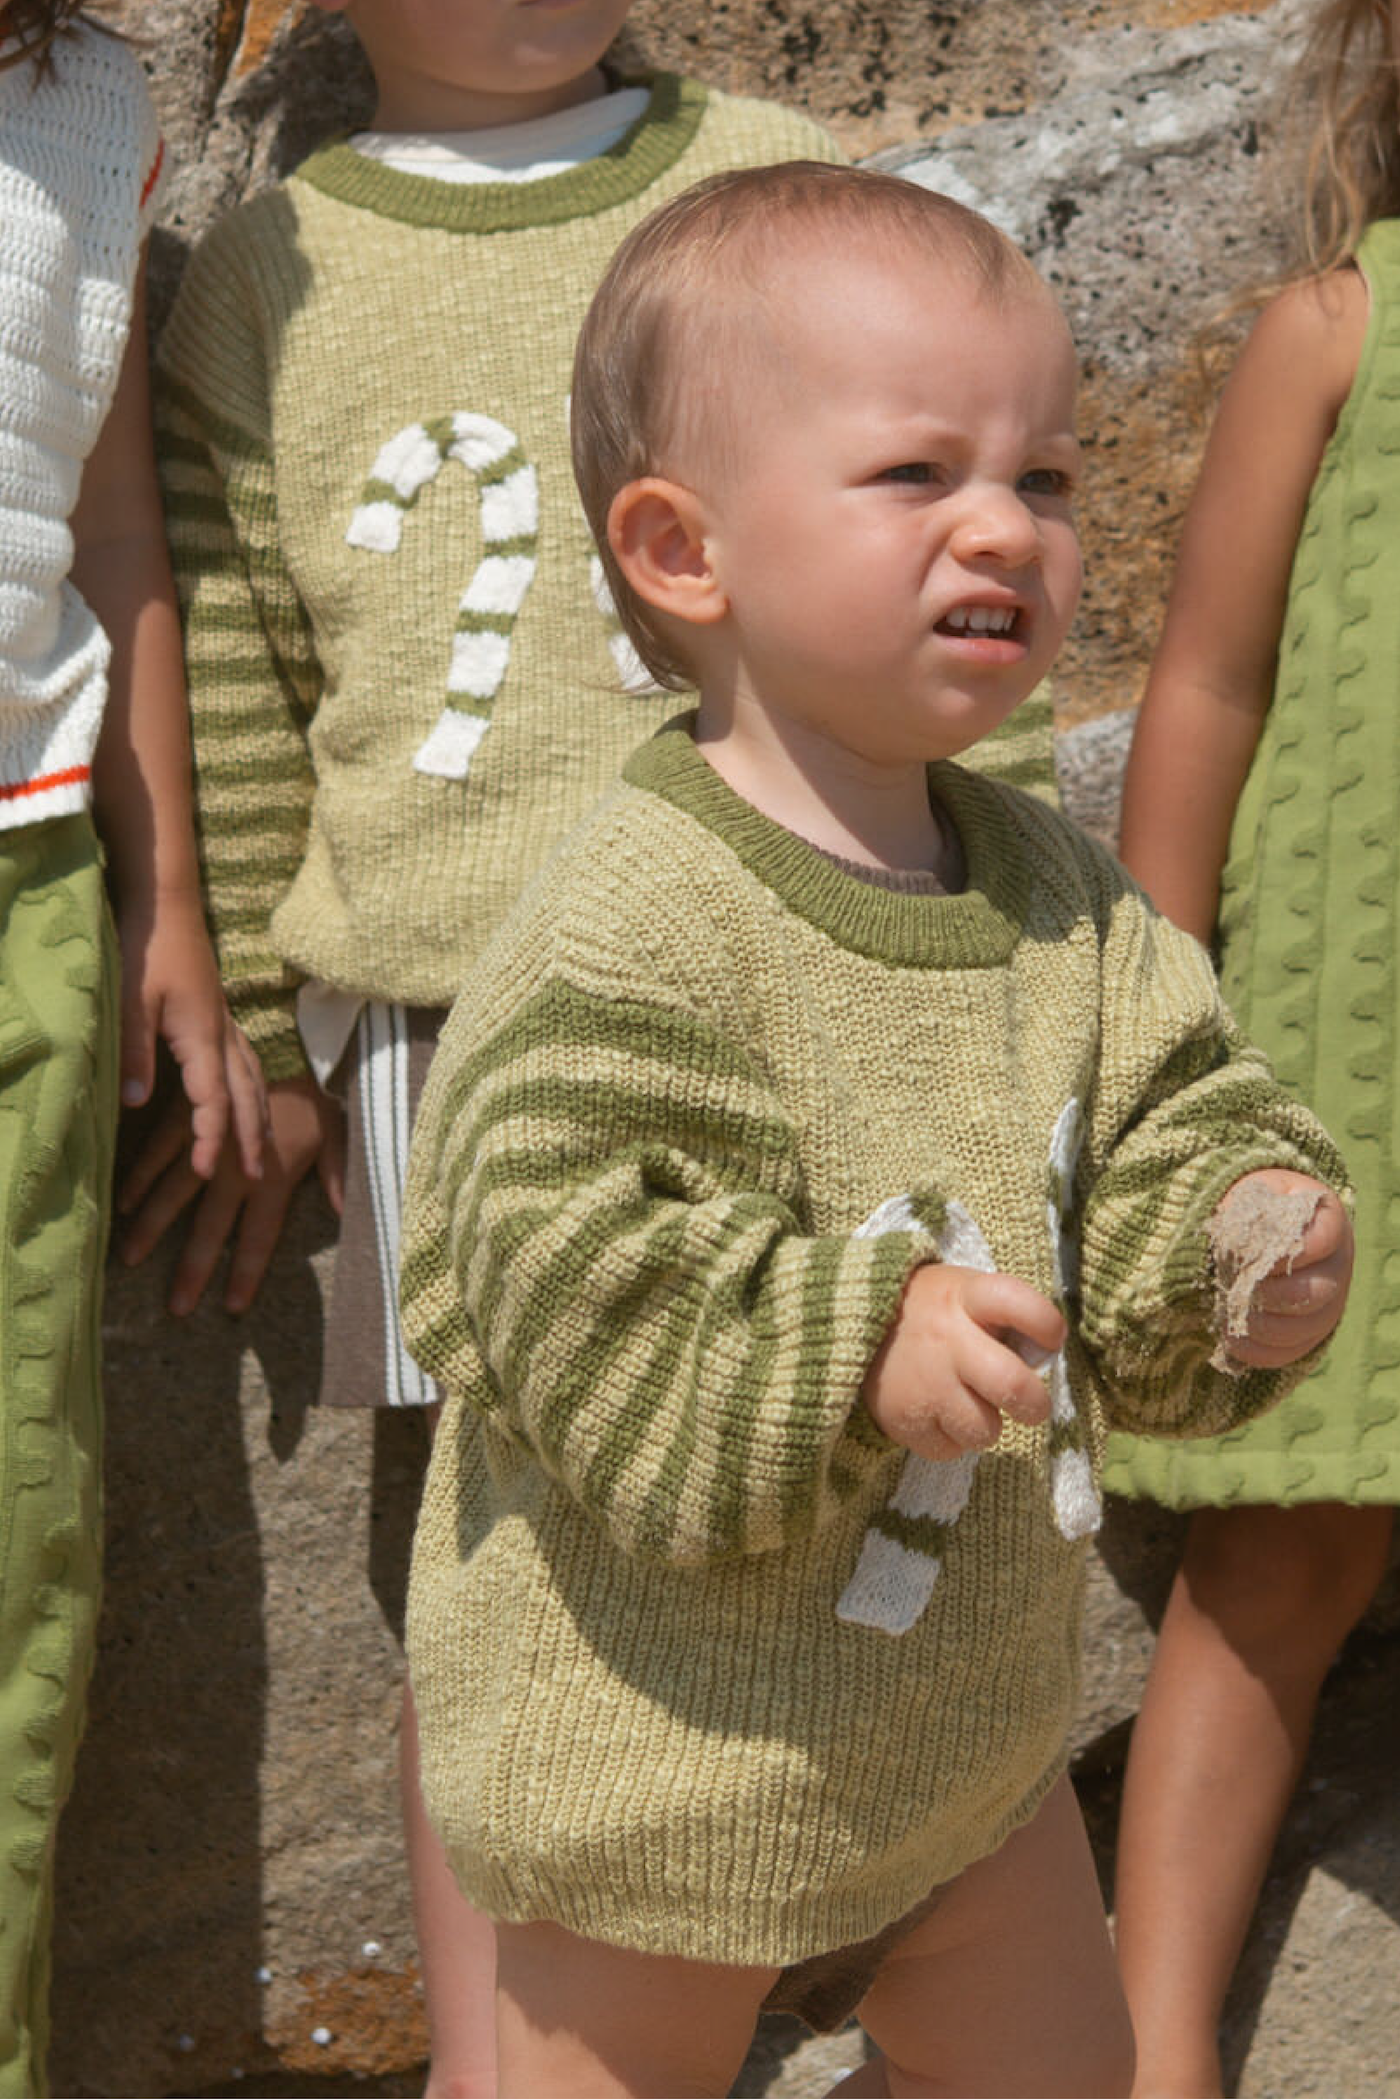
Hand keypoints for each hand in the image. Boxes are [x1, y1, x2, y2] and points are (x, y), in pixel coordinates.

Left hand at [116, 887, 266, 1180]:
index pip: (212, 1100)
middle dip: (250, 1137)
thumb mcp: (132, 1001)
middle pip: (245, 1096)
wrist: (167, 905)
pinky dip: (256, 1087)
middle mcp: (222, 1034)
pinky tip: (254, 1093)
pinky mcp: (220, 1013)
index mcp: (202, 1036)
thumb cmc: (146, 949)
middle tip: (258, 1175)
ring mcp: (226, 1022)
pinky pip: (249, 1061)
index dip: (211, 1139)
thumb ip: (135, 1052)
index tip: (207, 1173)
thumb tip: (136, 1103)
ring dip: (259, 1115)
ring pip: (254, 1078)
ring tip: (264, 1145)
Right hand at [117, 1074, 344, 1314]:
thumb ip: (335, 1175)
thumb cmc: (315, 1091)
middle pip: (210, 1230)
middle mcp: (236, 1171)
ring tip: (129, 1258)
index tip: (231, 1307)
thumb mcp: (337, 1134)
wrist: (285, 1042)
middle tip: (175, 1307)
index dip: (245, 1275)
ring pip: (174, 1195)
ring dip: (151, 1228)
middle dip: (193, 1270)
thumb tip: (346, 1212)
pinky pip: (157, 1154)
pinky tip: (122, 1203)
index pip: (258, 1238)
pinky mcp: (184, 1118)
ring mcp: (207, 1145)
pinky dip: (139, 1178)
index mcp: (274, 1179)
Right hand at [862, 1262, 1066, 1461]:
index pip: (1019, 1305)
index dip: (1047, 1325)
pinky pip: (950, 1450)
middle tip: (1030, 1405)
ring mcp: (922, 1383)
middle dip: (1034, 1404)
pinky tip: (937, 1412)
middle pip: (1012, 1385)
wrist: (852, 1320)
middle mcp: (945, 1340)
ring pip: (984, 1430)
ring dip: (985, 1423)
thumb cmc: (931, 1310)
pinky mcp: (901, 1420)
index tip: (1052, 1337)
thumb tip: (1043, 1359)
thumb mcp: (965, 1293)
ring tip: (965, 1402)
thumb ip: (1005, 1319)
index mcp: (965, 1299)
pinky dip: (951, 1439)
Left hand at [1212, 1168, 1352, 1369]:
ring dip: (1257, 1323)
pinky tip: (1231, 1334)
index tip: (1247, 1251)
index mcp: (1328, 1224)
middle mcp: (1337, 1267)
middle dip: (1265, 1293)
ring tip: (1227, 1308)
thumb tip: (1235, 1244)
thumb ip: (1246, 1209)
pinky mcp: (1309, 1334)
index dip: (1281, 1252)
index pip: (1319, 1241)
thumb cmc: (1254, 1208)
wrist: (1257, 1232)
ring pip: (1301, 1329)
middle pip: (1312, 1294)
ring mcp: (1328, 1305)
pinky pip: (1288, 1353)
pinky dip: (1255, 1349)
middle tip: (1234, 1283)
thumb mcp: (1250, 1195)